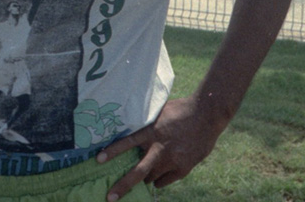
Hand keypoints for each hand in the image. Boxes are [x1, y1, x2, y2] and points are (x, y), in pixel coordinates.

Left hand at [96, 96, 225, 200]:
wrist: (206, 115)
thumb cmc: (180, 110)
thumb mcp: (159, 113)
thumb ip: (147, 126)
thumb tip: (132, 132)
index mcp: (152, 131)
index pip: (127, 142)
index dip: (113, 151)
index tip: (98, 160)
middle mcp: (160, 148)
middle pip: (138, 172)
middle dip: (122, 186)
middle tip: (110, 196)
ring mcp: (172, 160)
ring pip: (151, 178)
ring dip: (144, 178)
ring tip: (141, 176)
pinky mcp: (183, 168)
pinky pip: (165, 181)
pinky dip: (159, 180)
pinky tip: (158, 176)